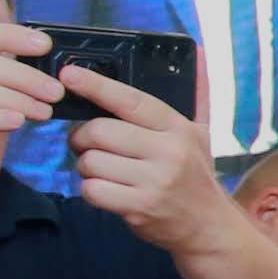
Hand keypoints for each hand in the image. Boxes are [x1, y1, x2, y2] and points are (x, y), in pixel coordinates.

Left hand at [59, 62, 232, 252]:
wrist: (208, 227)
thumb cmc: (195, 175)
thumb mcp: (200, 133)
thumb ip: (195, 94)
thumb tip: (196, 51)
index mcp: (178, 128)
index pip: (130, 100)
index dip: (96, 85)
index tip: (69, 74)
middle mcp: (168, 153)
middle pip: (99, 132)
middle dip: (83, 137)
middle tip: (87, 143)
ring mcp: (154, 182)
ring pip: (90, 162)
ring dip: (87, 166)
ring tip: (104, 170)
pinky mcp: (139, 207)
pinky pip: (92, 190)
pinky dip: (92, 190)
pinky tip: (108, 190)